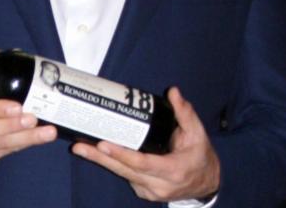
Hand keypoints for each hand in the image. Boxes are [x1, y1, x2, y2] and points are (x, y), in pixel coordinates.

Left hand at [71, 87, 219, 202]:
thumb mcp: (198, 133)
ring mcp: (150, 192)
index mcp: (173, 170)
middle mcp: (159, 185)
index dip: (121, 154)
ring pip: (122, 175)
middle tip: (79, 146)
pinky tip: (98, 154)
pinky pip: (126, 177)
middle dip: (100, 158)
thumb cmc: (201, 156)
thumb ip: (185, 112)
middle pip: (124, 171)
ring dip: (101, 161)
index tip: (103, 143)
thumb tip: (173, 92)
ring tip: (81, 148)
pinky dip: (113, 165)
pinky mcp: (144, 192)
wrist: (207, 183)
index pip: (141, 163)